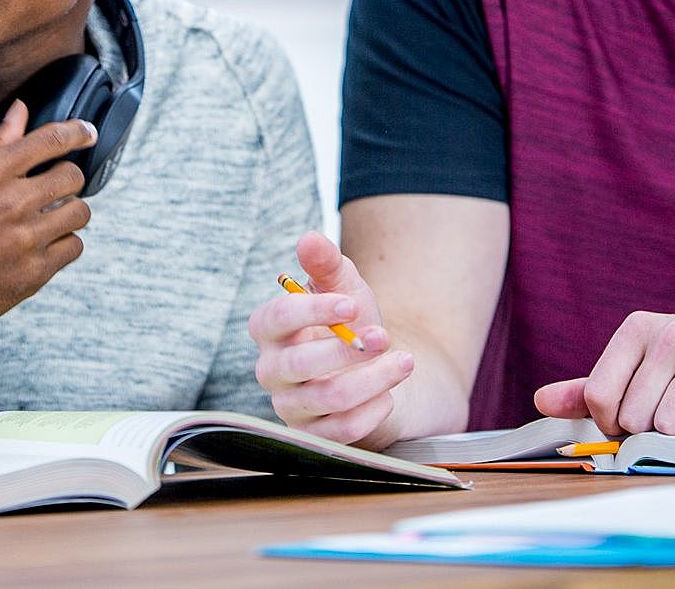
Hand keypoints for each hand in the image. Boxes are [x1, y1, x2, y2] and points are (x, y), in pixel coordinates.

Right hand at [0, 100, 95, 327]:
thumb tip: (20, 111)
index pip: (50, 140)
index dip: (77, 131)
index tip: (86, 132)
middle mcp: (12, 203)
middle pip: (73, 176)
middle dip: (67, 177)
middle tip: (54, 186)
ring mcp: (26, 240)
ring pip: (80, 213)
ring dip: (69, 211)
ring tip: (50, 216)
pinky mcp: (34, 273)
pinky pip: (74, 247)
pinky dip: (63, 243)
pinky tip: (43, 243)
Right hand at [246, 231, 413, 448]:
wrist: (371, 368)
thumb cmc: (350, 323)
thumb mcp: (343, 287)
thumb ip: (326, 263)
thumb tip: (309, 239)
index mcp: (270, 329)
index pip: (276, 318)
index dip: (313, 312)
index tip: (352, 304)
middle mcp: (271, 369)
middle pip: (298, 364)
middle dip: (346, 351)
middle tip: (384, 336)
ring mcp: (290, 405)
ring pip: (327, 398)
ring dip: (372, 380)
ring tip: (404, 361)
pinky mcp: (314, 435)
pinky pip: (342, 430)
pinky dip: (372, 411)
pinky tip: (389, 395)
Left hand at [533, 311, 674, 436]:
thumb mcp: (637, 369)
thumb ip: (590, 389)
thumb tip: (540, 402)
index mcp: (636, 329)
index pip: (599, 396)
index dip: (611, 423)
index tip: (629, 420)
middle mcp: (670, 333)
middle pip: (636, 417)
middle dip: (652, 429)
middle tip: (674, 411)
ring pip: (672, 425)